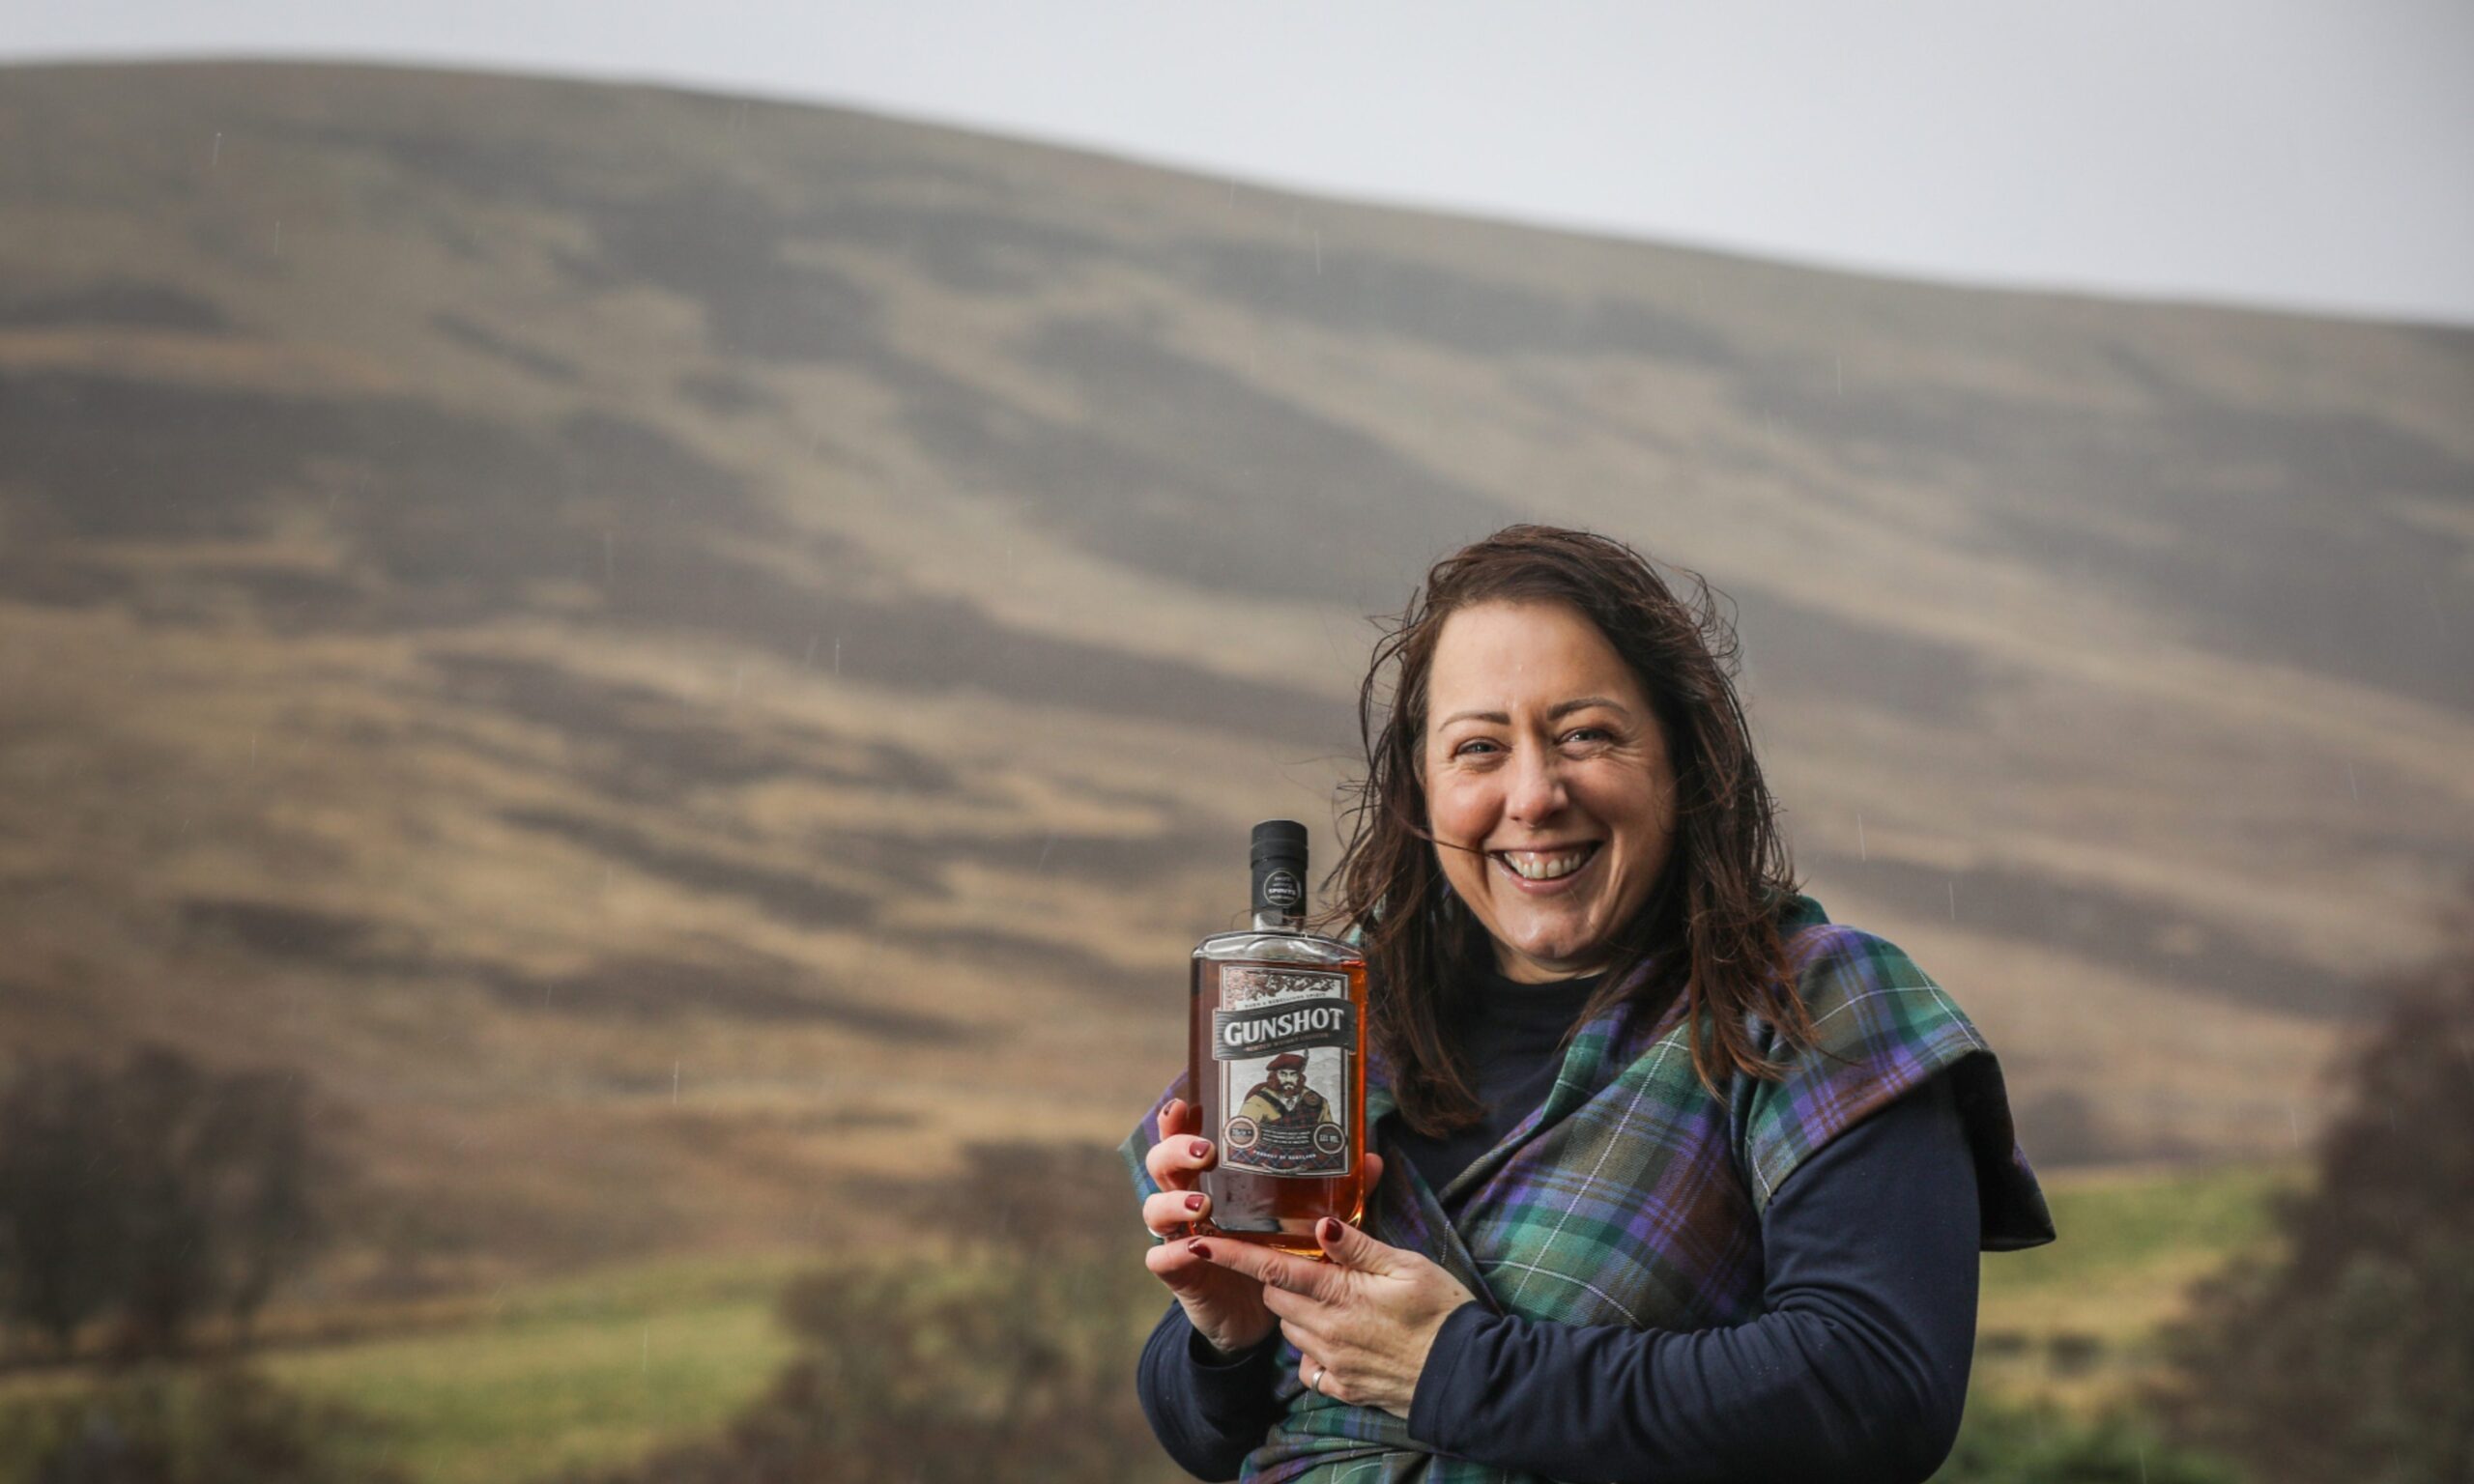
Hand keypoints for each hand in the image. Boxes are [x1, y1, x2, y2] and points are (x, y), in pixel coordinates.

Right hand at [1141, 1098, 1386, 1359]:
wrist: (1256, 1313)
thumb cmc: (1274, 1249)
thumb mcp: (1300, 1216)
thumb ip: (1332, 1188)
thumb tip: (1370, 1159)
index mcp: (1210, 1176)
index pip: (1183, 1136)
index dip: (1176, 1119)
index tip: (1185, 1106)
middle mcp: (1186, 1198)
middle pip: (1161, 1163)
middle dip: (1176, 1152)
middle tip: (1206, 1152)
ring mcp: (1178, 1234)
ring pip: (1155, 1207)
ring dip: (1175, 1202)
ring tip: (1203, 1205)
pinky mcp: (1178, 1272)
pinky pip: (1160, 1257)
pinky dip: (1173, 1251)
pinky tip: (1192, 1248)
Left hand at [1188, 1216, 1474, 1418]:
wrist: (1468, 1379)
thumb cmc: (1444, 1314)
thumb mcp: (1408, 1267)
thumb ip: (1359, 1248)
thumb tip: (1320, 1224)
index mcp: (1339, 1296)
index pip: (1273, 1268)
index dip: (1233, 1254)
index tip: (1199, 1243)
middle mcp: (1326, 1332)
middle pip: (1276, 1298)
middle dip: (1279, 1277)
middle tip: (1311, 1263)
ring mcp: (1333, 1364)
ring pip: (1290, 1330)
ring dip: (1298, 1311)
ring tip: (1333, 1297)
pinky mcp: (1342, 1388)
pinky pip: (1309, 1366)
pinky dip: (1313, 1348)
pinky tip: (1340, 1337)